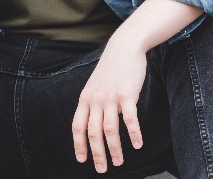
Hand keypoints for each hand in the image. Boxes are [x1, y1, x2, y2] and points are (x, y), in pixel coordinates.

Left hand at [72, 45, 146, 172]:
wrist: (123, 48)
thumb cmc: (111, 69)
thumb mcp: (95, 85)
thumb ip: (92, 102)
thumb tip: (92, 121)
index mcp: (85, 99)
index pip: (77, 126)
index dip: (78, 144)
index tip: (81, 159)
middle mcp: (95, 100)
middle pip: (92, 132)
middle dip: (96, 153)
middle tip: (101, 169)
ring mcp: (110, 98)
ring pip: (110, 129)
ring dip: (114, 148)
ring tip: (119, 162)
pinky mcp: (127, 95)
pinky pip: (130, 119)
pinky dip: (134, 133)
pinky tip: (138, 145)